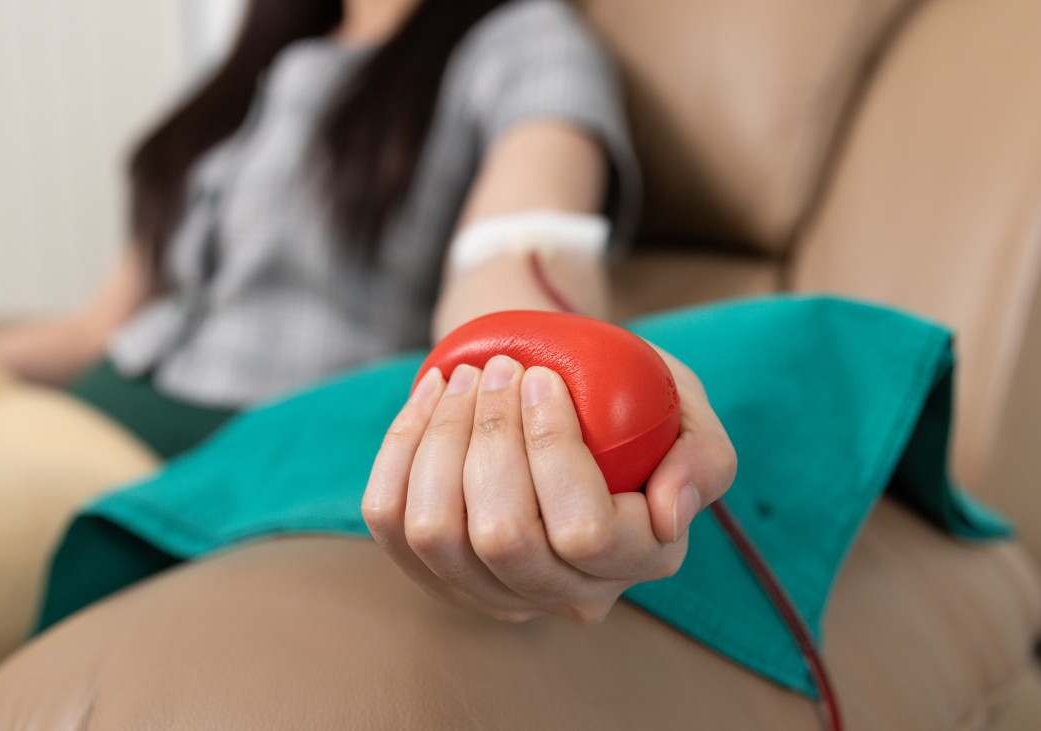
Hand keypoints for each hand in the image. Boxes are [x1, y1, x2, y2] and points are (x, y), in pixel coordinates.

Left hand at [362, 351, 735, 623]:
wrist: (561, 392)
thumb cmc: (629, 395)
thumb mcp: (687, 409)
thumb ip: (703, 457)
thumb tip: (669, 514)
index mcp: (638, 560)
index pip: (585, 533)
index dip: (553, 449)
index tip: (541, 378)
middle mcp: (563, 593)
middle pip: (503, 539)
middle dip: (490, 437)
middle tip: (501, 369)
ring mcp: (490, 592)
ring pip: (437, 534)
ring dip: (443, 439)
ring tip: (468, 378)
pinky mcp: (431, 571)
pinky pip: (389, 521)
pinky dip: (401, 448)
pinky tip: (432, 397)